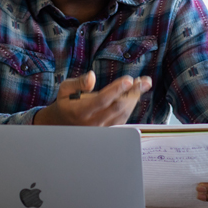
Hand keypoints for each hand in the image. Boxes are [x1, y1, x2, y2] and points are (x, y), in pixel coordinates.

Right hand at [34, 71, 151, 125]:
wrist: (62, 124)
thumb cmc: (66, 103)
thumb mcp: (65, 89)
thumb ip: (78, 83)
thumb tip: (92, 76)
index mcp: (81, 111)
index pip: (102, 100)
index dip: (116, 90)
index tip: (129, 80)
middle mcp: (92, 123)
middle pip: (117, 107)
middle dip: (133, 92)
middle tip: (145, 80)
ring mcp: (101, 129)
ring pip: (123, 113)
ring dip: (135, 98)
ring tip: (143, 83)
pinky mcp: (108, 131)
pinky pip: (123, 118)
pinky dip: (131, 105)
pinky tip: (136, 93)